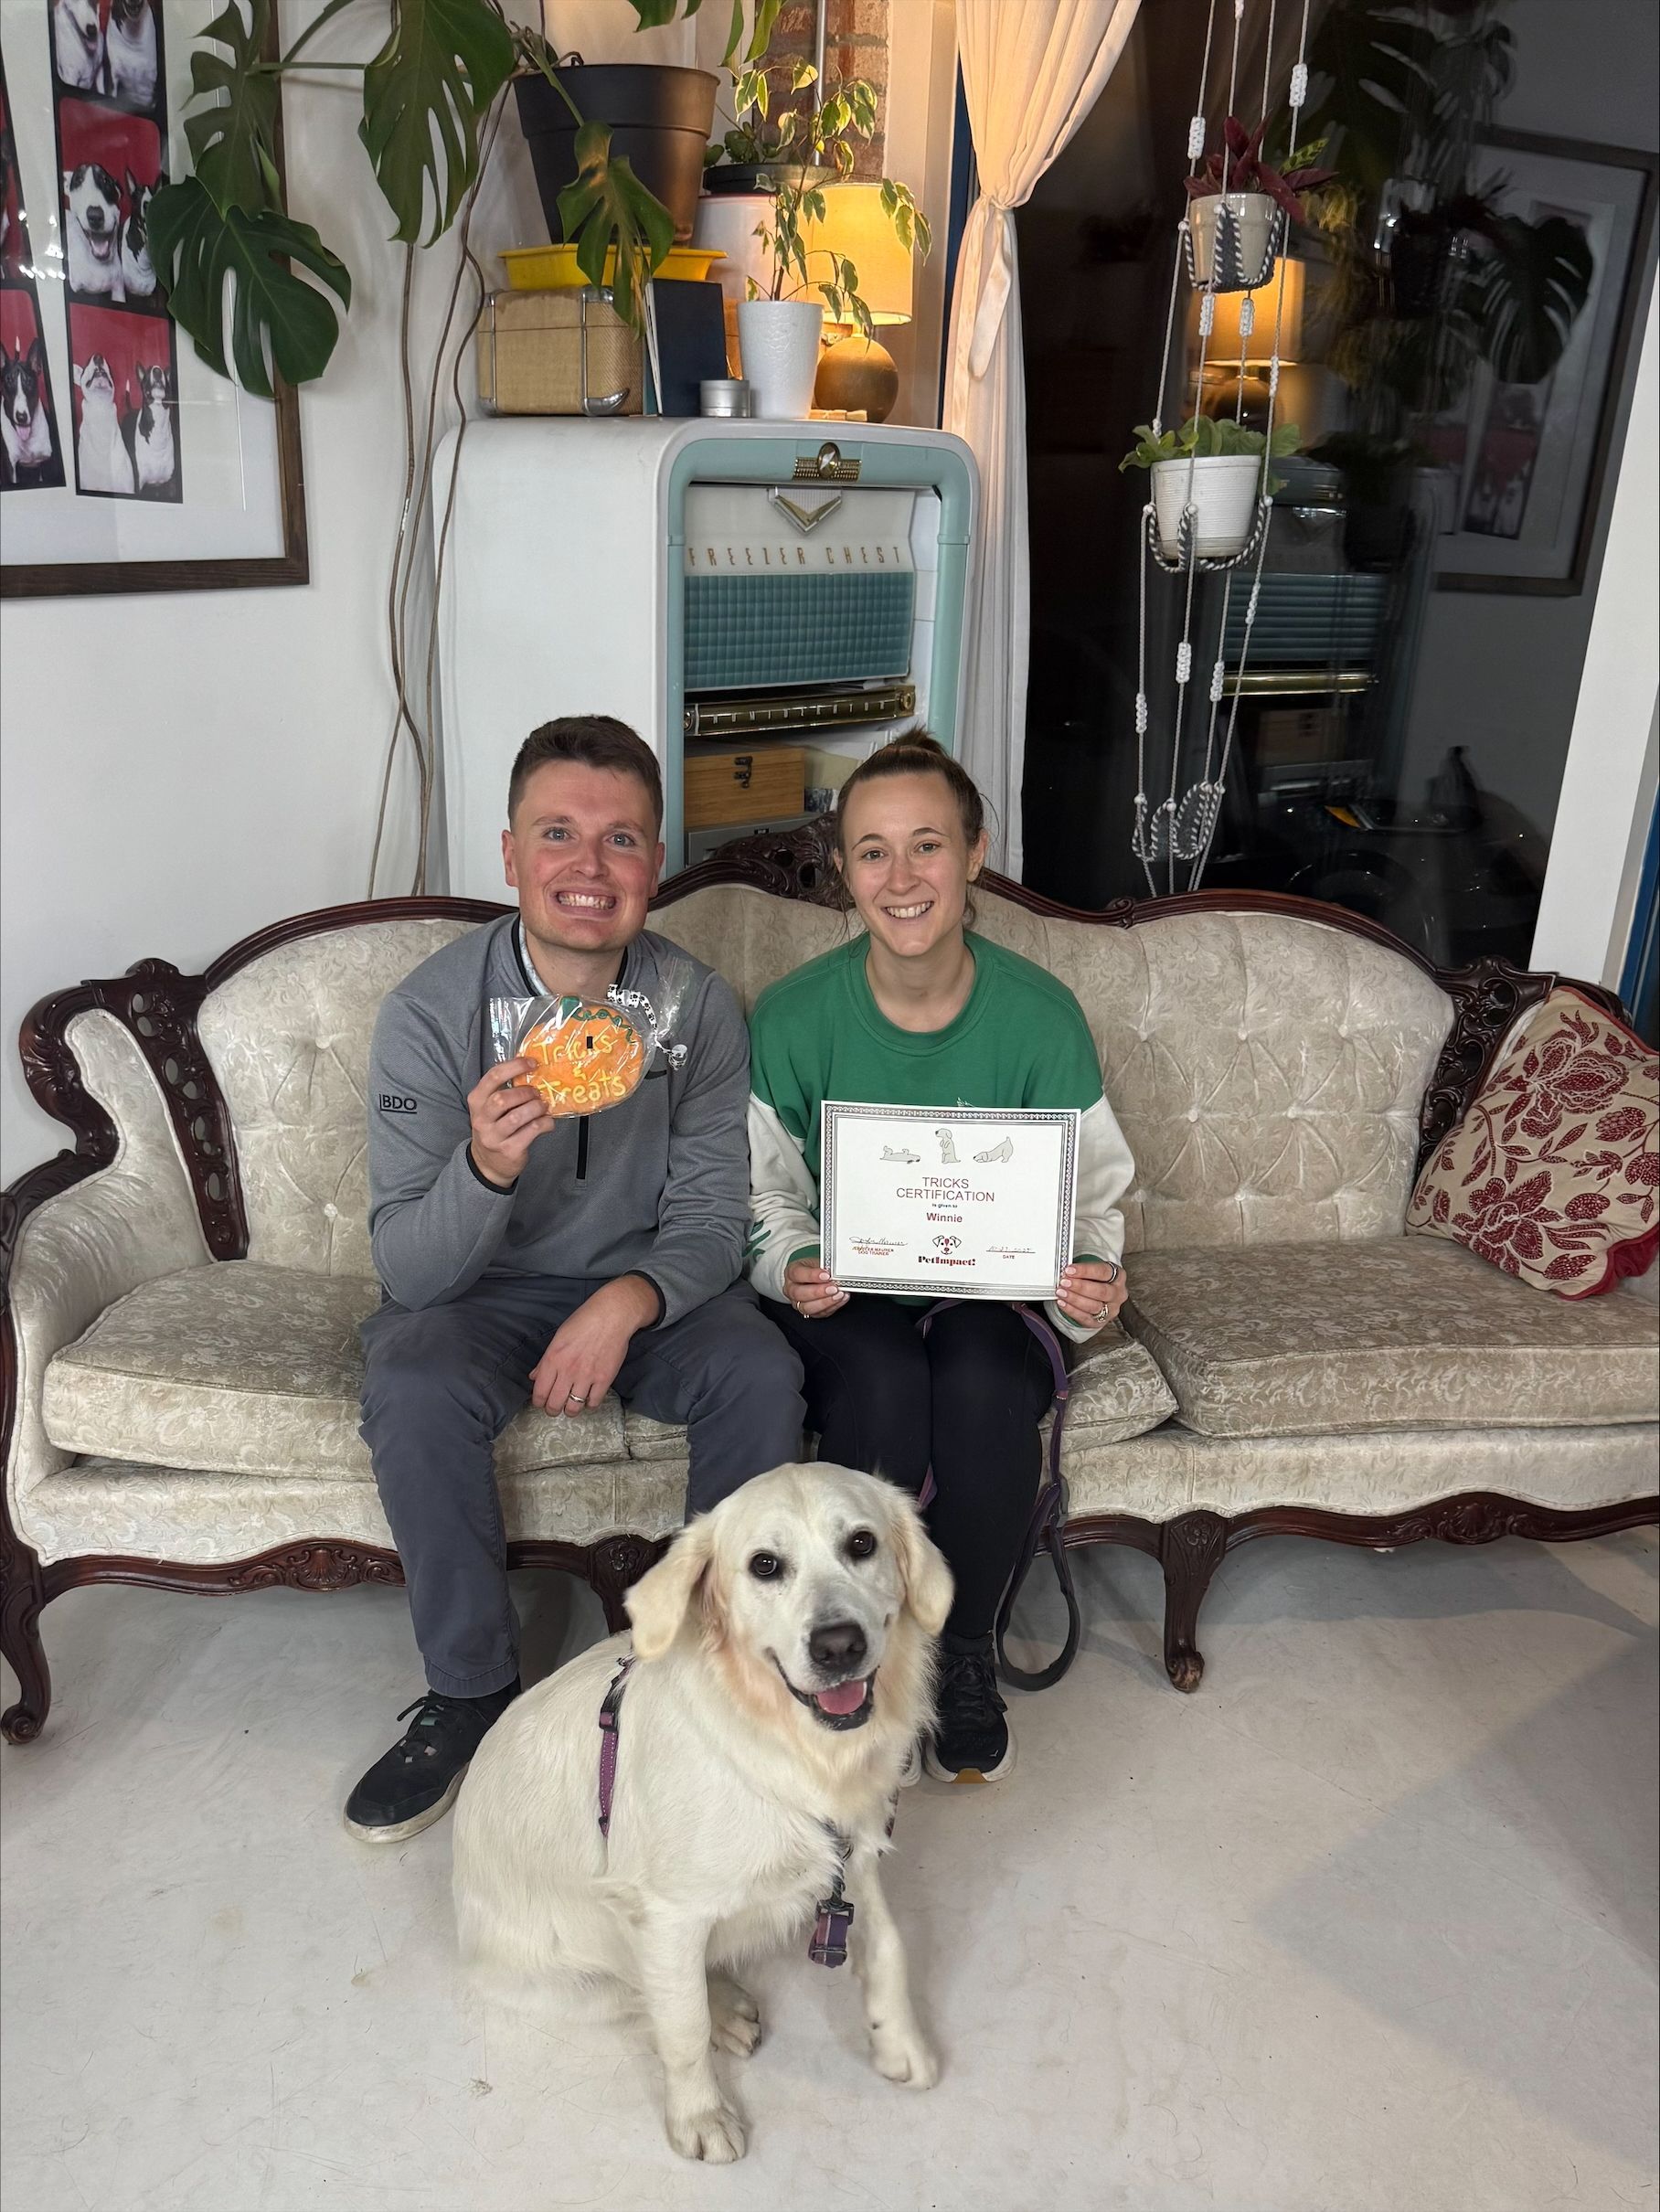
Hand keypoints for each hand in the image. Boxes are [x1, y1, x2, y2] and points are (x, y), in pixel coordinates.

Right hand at [469, 1057, 551, 1187]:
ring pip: (518, 1116)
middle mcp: (481, 1119)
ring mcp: (494, 1137)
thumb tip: (534, 1071)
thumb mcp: (490, 1109)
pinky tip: (547, 1122)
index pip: (493, 1077)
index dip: (515, 1066)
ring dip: (536, 1108)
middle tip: (537, 1093)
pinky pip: (531, 1131)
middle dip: (525, 1092)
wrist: (488, 1164)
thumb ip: (505, 1091)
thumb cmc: (494, 1128)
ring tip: (543, 1106)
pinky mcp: (509, 1150)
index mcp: (477, 1101)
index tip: (532, 1063)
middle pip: (503, 1099)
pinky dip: (545, 1123)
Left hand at [530, 1276, 659, 1416]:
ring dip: (570, 1410)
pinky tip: (589, 1397)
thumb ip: (545, 1361)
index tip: (542, 1402)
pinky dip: (589, 1404)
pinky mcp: (604, 1379)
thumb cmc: (584, 1321)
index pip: (539, 1392)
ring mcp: (587, 1376)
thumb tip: (534, 1377)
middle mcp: (568, 1370)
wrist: (612, 1315)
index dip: (539, 1402)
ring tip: (571, 1406)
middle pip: (554, 1405)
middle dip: (553, 1410)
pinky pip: (593, 1402)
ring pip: (573, 1408)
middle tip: (556, 1407)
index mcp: (553, 1359)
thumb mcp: (558, 1338)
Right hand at [783, 1255, 846, 1320]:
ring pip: (807, 1307)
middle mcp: (791, 1289)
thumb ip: (824, 1268)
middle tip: (833, 1288)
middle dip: (818, 1292)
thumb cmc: (814, 1269)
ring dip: (825, 1302)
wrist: (814, 1277)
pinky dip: (832, 1307)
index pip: (797, 1274)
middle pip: (799, 1293)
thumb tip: (836, 1273)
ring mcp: (797, 1303)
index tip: (826, 1275)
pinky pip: (819, 1313)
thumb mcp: (817, 1263)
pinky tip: (841, 1299)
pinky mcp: (809, 1312)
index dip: (812, 1275)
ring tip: (839, 1295)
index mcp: (791, 1272)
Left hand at [1056, 1259, 1127, 1331]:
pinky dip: (1072, 1311)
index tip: (1069, 1270)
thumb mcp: (1093, 1270)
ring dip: (1074, 1299)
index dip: (1085, 1271)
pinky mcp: (1101, 1322)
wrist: (1098, 1293)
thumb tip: (1066, 1271)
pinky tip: (1062, 1303)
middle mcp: (1118, 1294)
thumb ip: (1082, 1270)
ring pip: (1094, 1306)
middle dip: (1080, 1287)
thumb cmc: (1096, 1279)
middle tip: (1064, 1282)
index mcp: (1119, 1276)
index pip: (1103, 1272)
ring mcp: (1111, 1310)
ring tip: (1061, 1292)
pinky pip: (1086, 1318)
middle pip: (1101, 1291)